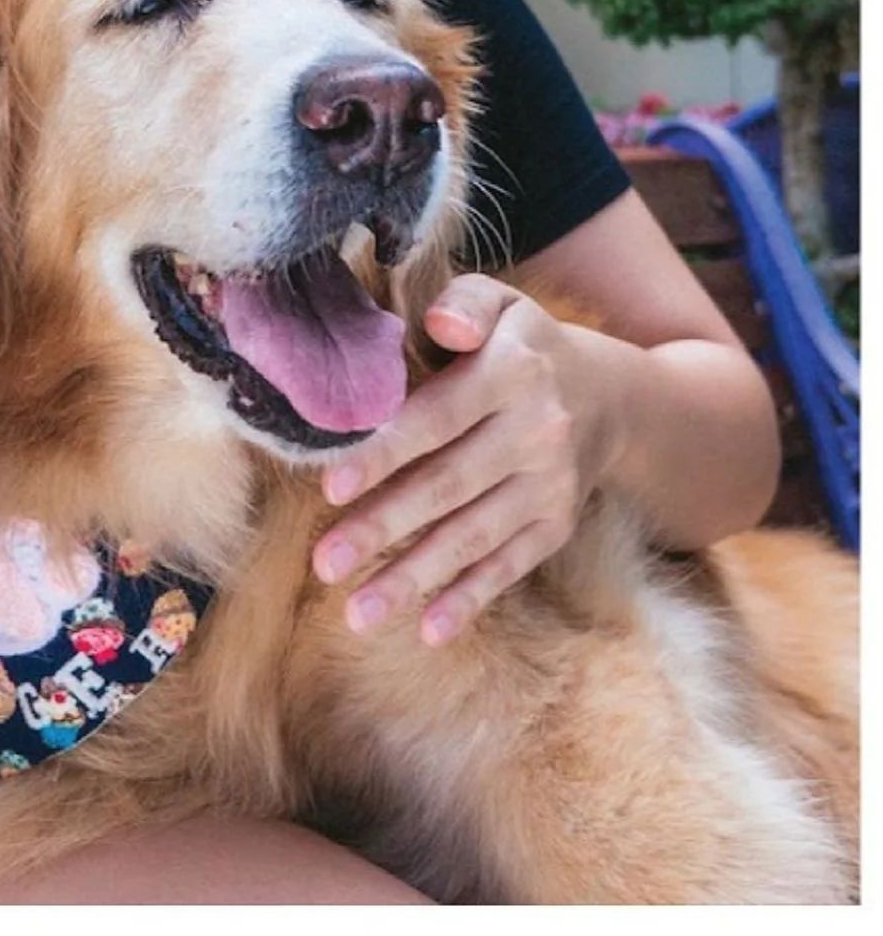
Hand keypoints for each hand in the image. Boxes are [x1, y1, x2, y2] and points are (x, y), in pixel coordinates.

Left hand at [312, 277, 617, 644]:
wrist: (612, 396)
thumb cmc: (522, 346)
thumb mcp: (502, 304)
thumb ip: (465, 304)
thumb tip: (439, 325)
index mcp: (513, 371)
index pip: (439, 417)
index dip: (386, 452)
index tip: (331, 486)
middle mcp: (537, 431)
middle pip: (450, 485)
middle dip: (385, 526)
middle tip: (324, 562)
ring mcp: (550, 485)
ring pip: (474, 537)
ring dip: (415, 577)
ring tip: (356, 612)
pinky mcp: (556, 525)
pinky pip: (509, 566)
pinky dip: (470, 599)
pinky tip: (427, 630)